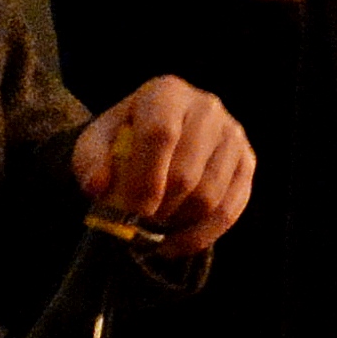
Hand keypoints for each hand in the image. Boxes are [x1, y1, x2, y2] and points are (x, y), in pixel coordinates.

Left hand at [72, 76, 254, 252]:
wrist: (157, 133)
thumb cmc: (124, 138)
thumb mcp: (96, 141)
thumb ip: (89, 160)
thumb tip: (98, 187)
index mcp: (166, 93)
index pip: (161, 135)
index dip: (146, 179)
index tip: (132, 211)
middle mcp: (207, 107)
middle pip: (187, 172)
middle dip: (160, 208)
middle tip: (139, 225)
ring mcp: (233, 135)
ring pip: (210, 195)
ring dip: (179, 223)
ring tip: (155, 230)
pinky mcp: (247, 161)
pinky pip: (231, 208)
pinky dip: (202, 235)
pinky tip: (176, 243)